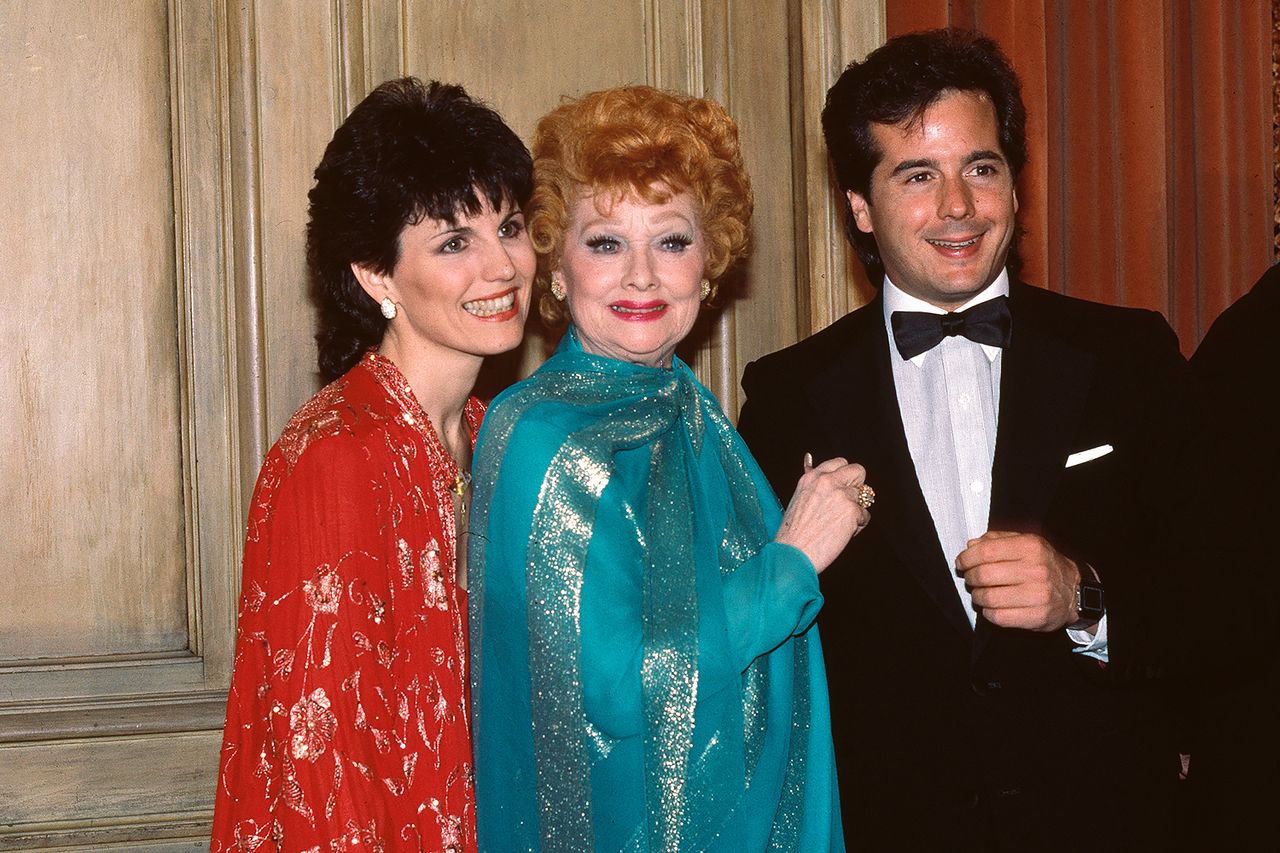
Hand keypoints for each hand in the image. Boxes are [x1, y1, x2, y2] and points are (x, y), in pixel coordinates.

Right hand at [774, 453, 870, 572]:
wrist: (793, 553)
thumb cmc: (793, 531)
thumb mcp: (799, 497)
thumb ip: (812, 480)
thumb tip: (809, 458)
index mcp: (812, 477)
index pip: (840, 462)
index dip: (844, 477)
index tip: (840, 489)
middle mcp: (827, 481)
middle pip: (859, 471)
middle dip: (858, 487)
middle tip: (846, 504)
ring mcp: (841, 495)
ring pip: (864, 497)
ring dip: (856, 511)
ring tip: (839, 525)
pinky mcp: (852, 511)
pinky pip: (865, 516)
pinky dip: (857, 526)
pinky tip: (840, 534)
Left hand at [955, 531, 1080, 630]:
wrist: (1075, 592)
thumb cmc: (1045, 565)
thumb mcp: (1027, 542)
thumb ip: (997, 539)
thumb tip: (972, 546)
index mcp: (1030, 547)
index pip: (985, 551)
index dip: (966, 558)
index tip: (962, 562)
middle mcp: (1036, 570)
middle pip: (983, 575)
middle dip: (970, 577)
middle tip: (970, 578)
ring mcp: (1038, 595)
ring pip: (988, 597)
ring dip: (977, 596)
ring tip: (980, 593)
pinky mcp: (1037, 616)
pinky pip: (998, 617)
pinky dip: (988, 612)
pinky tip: (992, 606)